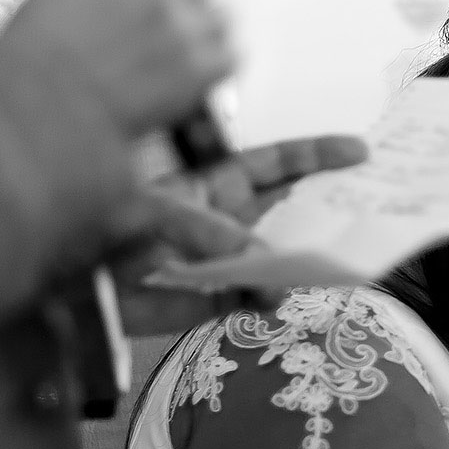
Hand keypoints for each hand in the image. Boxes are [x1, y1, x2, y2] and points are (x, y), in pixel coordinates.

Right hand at [0, 0, 234, 137]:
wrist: (45, 110)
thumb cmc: (35, 59)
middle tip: (164, 14)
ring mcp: (189, 26)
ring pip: (221, 13)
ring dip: (203, 27)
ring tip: (174, 50)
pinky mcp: (205, 68)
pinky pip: (231, 54)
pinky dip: (215, 63)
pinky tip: (190, 73)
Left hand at [111, 135, 367, 334]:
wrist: (80, 290)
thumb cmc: (111, 233)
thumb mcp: (163, 215)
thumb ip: (216, 235)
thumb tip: (265, 268)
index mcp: (219, 182)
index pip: (278, 163)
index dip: (317, 156)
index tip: (357, 152)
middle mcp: (234, 217)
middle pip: (292, 207)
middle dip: (328, 205)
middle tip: (368, 205)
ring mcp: (233, 257)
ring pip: (285, 251)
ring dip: (307, 253)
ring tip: (336, 253)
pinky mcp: (224, 297)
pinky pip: (261, 294)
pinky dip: (272, 295)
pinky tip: (279, 293)